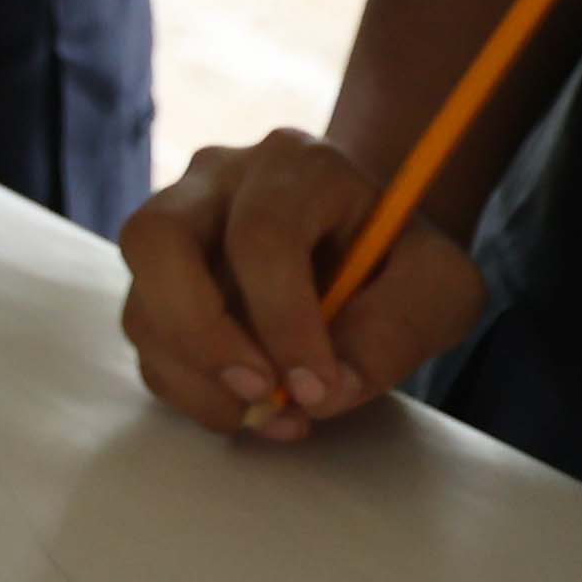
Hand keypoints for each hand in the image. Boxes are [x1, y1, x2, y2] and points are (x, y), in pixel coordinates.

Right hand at [117, 131, 483, 443]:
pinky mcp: (157, 276)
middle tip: (257, 394)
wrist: (367, 239)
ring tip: (267, 416)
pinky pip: (145, 337)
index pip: (261, 235)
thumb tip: (329, 389)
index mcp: (296, 165)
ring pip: (140, 298)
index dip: (283, 321)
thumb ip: (400, 328)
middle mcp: (215, 180)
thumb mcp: (441, 287)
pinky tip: (246, 409)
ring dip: (194, 375)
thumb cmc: (402, 256)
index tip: (318, 390)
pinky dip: (187, 387)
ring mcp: (176, 224)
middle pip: (156, 239)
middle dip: (200, 334)